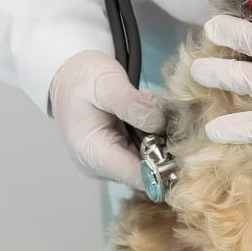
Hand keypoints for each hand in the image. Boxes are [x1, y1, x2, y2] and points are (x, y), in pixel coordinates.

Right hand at [50, 50, 164, 186]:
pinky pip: (144, 149)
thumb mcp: (107, 83)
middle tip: (167, 116)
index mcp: (93, 154)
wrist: (68, 74)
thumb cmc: (82, 78)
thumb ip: (132, 105)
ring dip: (159, 136)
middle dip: (163, 145)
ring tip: (151, 108)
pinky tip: (147, 112)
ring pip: (149, 159)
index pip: (137, 176)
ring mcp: (111, 161)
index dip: (164, 167)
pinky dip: (153, 132)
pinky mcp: (118, 152)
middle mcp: (101, 166)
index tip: (183, 145)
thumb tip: (158, 125)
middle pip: (147, 170)